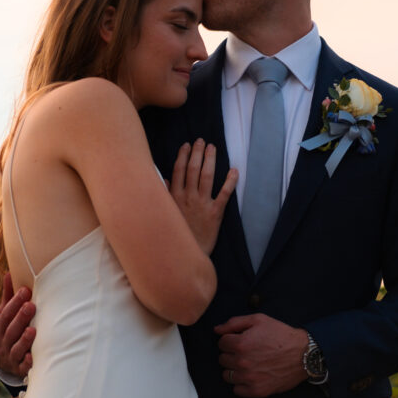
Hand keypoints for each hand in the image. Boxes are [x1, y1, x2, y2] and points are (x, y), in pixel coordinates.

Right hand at [0, 271, 35, 377]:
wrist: (0, 362)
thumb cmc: (6, 331)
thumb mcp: (3, 316)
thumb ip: (7, 297)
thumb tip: (8, 273)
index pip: (5, 314)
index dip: (14, 302)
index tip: (26, 290)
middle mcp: (1, 343)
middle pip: (11, 330)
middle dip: (20, 317)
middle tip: (31, 305)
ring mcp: (9, 357)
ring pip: (16, 348)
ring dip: (24, 340)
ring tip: (32, 330)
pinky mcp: (18, 369)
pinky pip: (22, 367)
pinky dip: (27, 363)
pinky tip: (32, 358)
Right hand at [169, 139, 237, 254]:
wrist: (186, 256)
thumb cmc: (177, 234)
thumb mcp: (166, 215)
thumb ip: (165, 196)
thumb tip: (163, 180)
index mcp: (174, 197)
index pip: (178, 171)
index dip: (183, 156)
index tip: (186, 145)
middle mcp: (187, 198)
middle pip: (193, 170)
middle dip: (197, 153)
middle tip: (201, 141)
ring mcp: (202, 204)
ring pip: (206, 177)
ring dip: (210, 160)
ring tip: (212, 148)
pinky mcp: (215, 213)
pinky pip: (224, 194)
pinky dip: (230, 182)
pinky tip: (234, 170)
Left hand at [215, 313, 308, 397]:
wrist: (303, 354)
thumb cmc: (281, 334)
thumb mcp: (258, 320)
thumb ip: (234, 323)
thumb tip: (216, 330)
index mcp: (241, 344)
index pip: (221, 343)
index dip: (231, 340)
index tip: (241, 340)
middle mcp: (242, 362)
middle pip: (222, 359)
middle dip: (231, 354)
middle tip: (246, 351)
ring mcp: (249, 378)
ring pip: (227, 375)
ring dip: (234, 369)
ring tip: (248, 363)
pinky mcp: (257, 391)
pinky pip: (237, 390)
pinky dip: (241, 384)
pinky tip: (251, 375)